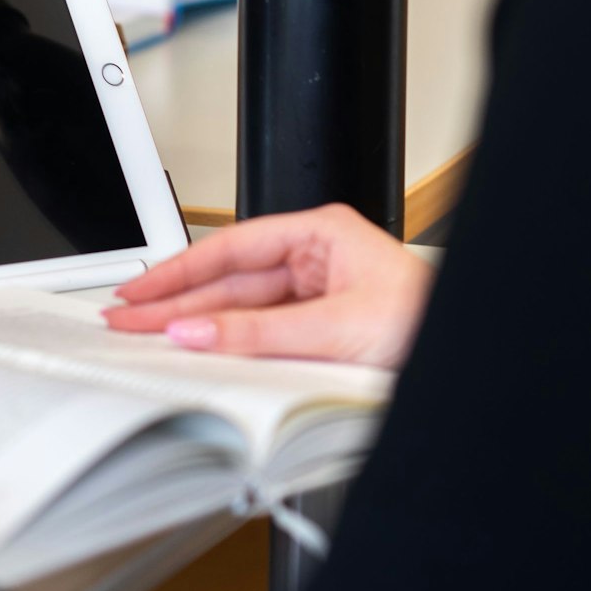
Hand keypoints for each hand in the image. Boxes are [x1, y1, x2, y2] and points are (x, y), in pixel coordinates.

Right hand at [104, 204, 432, 366]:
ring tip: (148, 336)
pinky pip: (262, 335)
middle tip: (126, 318)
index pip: (233, 249)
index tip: (140, 291)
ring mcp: (317, 297)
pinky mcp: (320, 332)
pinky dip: (228, 346)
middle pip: (230, 281)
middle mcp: (317, 261)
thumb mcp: (335, 327)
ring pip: (241, 310)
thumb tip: (197, 332)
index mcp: (322, 234)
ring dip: (196, 325)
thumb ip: (258, 333)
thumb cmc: (425, 322)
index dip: (180, 271)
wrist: (464, 356)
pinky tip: (198, 351)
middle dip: (176, 301)